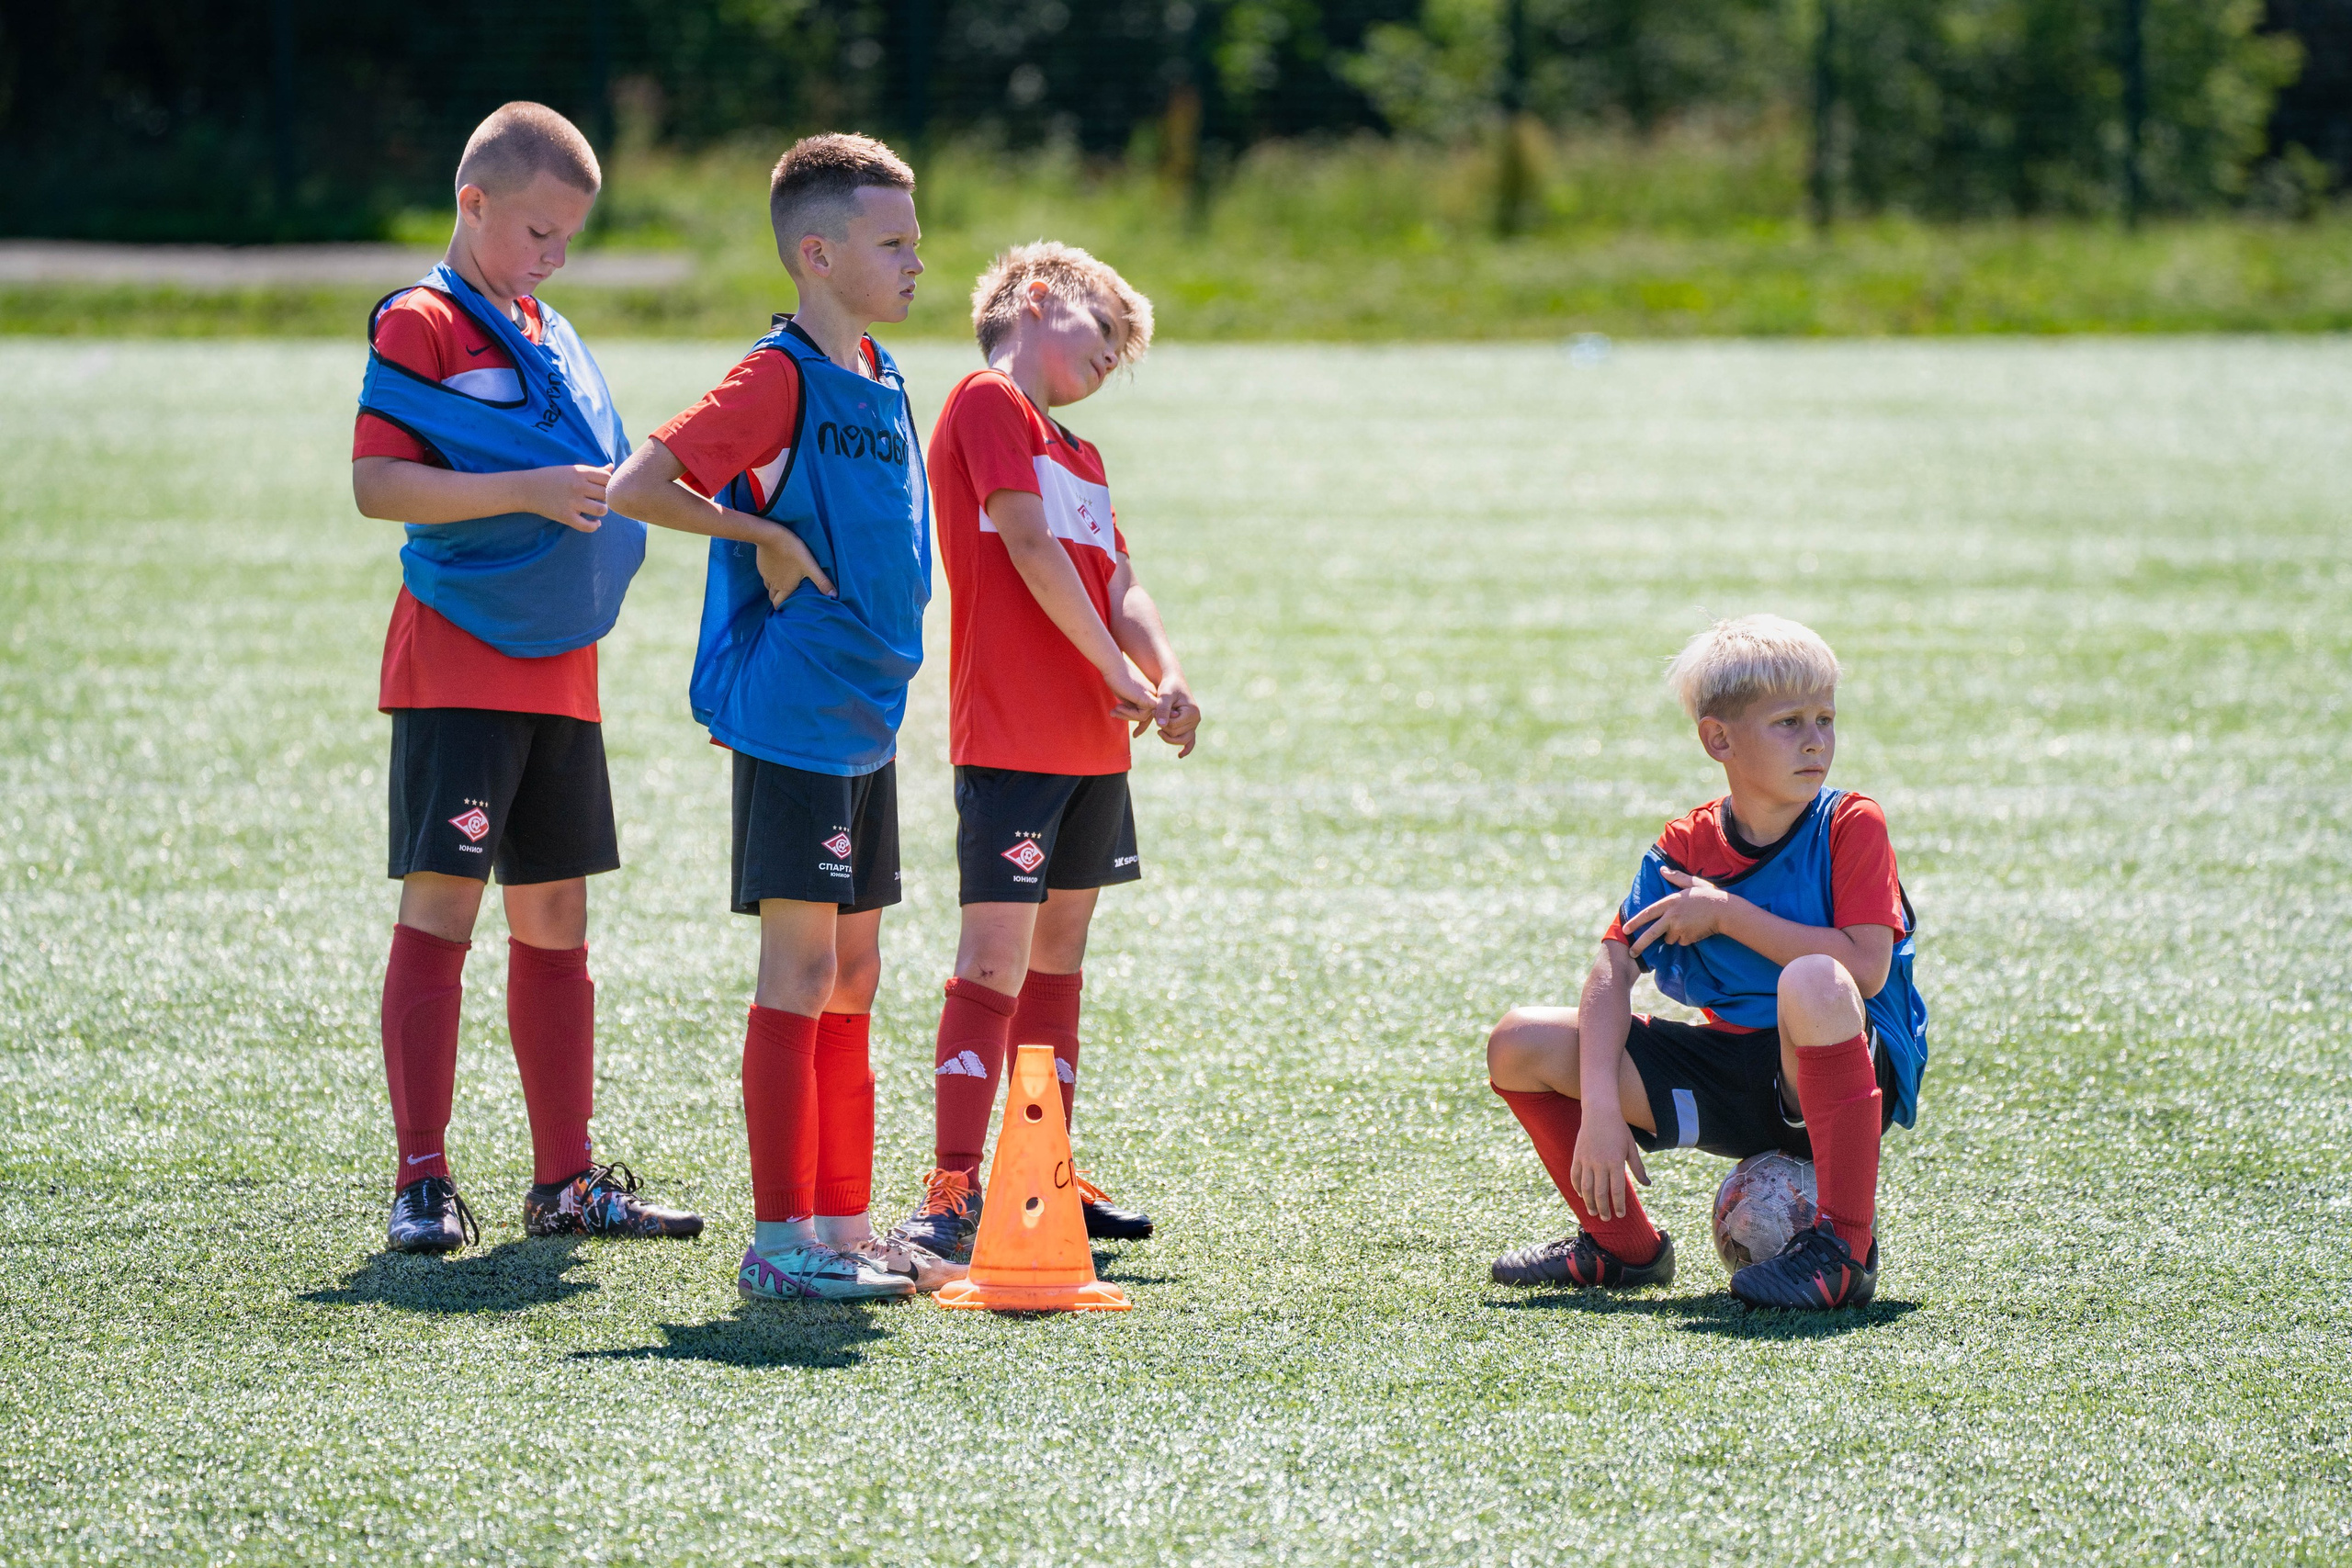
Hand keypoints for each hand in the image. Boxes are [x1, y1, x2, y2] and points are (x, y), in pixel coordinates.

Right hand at [528, 464, 611, 532]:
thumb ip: (593, 470)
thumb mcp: (572, 469)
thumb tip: (611, 467)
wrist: (527, 488)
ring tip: (597, 510)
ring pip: (601, 510)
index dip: (610, 484)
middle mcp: (578, 486)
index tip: (604, 488)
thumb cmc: (551, 477)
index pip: (607, 478)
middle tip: (600, 500)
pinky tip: (594, 522)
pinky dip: (594, 526)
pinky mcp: (566, 516)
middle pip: (606, 494)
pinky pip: (587, 526)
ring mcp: (572, 502)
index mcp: (580, 472)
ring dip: (602, 511)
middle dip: (606, 497)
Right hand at [754, 528, 834, 606]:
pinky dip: (771, 576)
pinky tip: (777, 570)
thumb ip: (821, 581)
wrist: (770, 535)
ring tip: (783, 585)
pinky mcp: (762, 566)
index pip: (778, 604)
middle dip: (779, 599)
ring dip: (775, 588)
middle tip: (787, 597)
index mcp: (785, 587)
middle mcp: (774, 584)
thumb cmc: (792, 551)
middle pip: (773, 597)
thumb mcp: (810, 566)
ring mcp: (766, 575)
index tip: (787, 607)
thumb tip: (834, 595)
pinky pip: (765, 575)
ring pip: (769, 587)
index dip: (782, 607)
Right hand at [1104, 662, 1157, 725]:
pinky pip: (1141, 715)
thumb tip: (1131, 720)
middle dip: (1128, 718)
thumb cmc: (1117, 680)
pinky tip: (1118, 707)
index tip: (1135, 735)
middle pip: (1145, 717)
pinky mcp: (1148, 698)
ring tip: (1114, 709)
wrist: (1115, 668)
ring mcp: (1152, 697)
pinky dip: (1129, 714)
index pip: (1147, 715)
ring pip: (1143, 717)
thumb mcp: (1125, 698)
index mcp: (1149, 695)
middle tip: (1113, 712)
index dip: (1142, 726)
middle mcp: (1153, 696)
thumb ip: (1131, 708)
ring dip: (1126, 715)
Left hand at [1148, 681, 1201, 757]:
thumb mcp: (1164, 695)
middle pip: (1175, 734)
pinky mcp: (1189, 727)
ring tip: (1158, 729)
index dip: (1161, 719)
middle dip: (1163, 726)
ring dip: (1167, 735)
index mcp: (1192, 712)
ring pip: (1179, 740)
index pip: (1173, 726)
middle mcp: (1196, 720)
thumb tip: (1162, 725)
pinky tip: (1179, 755)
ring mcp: (1193, 725)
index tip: (1155, 708)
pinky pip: (1190, 742)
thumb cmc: (1168, 686)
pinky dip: (1186, 749)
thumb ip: (1163, 709)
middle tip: (1156, 713)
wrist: (1173, 682)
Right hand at [1568, 1108, 1650, 1220]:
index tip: (1620, 1215)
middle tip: (1606, 1218)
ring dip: (1589, 1202)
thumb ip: (1638, 1168)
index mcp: (1616, 1162)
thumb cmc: (1619, 1130)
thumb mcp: (1631, 1148)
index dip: (1618, 1205)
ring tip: (1593, 1212)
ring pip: (1586, 1187)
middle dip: (1604, 1208)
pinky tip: (1581, 1195)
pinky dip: (1577, 1187)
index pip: (1617, 1190)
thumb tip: (1647, 1185)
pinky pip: (1575, 1176)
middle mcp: (1600, 1163)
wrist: (1600, 1112)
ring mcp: (1587, 1160)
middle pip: (1600, 1193)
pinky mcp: (1577, 1156)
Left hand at [1621, 868, 1735, 956]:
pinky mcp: (1687, 938)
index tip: (1625, 930)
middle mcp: (1671, 916)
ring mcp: (1679, 928)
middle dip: (1639, 945)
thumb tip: (1662, 869)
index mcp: (1670, 902)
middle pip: (1651, 933)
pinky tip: (1695, 930)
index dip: (1634, 922)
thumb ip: (1676, 877)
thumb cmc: (1709, 895)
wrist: (1725, 910)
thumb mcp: (1692, 882)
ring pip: (1669, 938)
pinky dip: (1685, 939)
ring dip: (1674, 936)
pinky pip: (1681, 942)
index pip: (1647, 913)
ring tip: (1688, 924)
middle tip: (1632, 953)